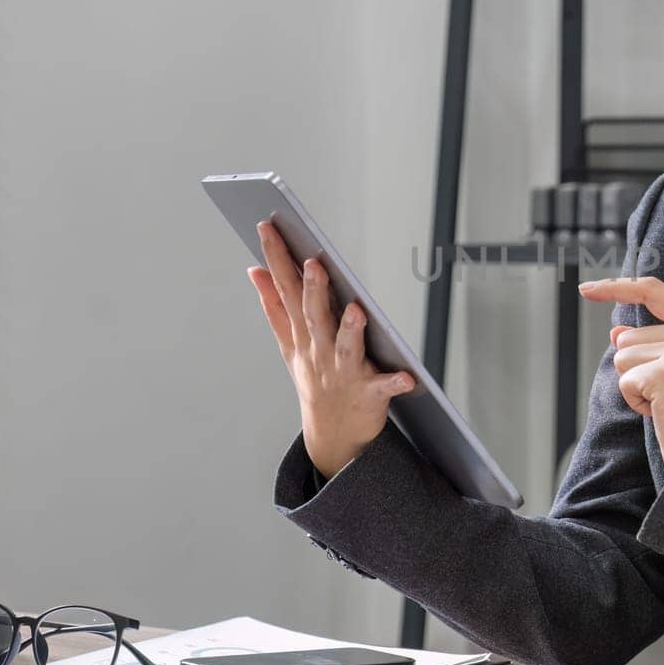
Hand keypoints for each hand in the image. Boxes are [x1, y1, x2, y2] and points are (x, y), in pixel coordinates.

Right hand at [249, 219, 413, 479]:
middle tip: (313, 263)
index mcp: (303, 335)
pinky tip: (407, 376)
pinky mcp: (370, 394)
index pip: (286, 290)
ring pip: (347, 348)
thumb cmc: (316, 380)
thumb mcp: (289, 344)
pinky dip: (395, 382)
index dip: (277, 258)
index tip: (268, 228)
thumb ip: (274, 306)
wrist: (333, 436)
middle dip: (314, 290)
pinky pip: (384, 387)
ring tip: (357, 310)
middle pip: (315, 316)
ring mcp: (345, 373)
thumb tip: (256, 270)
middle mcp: (321, 351)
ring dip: (351, 331)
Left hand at [577, 276, 663, 472]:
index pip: (652, 291)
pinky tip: (660, 410)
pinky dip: (635, 400)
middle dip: (635, 367)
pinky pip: (625, 381)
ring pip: (623, 357)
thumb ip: (649, 342)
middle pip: (628, 335)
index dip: (616, 287)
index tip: (587, 289)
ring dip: (635, 385)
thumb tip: (616, 332)